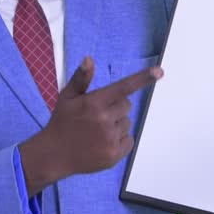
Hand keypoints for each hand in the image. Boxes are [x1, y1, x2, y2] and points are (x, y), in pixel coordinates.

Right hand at [17, 56, 161, 193]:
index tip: (159, 71)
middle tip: (98, 115)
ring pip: (127, 123)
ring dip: (117, 124)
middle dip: (116, 107)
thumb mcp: (67, 97)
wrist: (54, 155)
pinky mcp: (114, 155)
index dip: (142, 78)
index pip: (123, 87)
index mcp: (94, 103)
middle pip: (126, 105)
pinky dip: (120, 140)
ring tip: (98, 131)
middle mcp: (104, 120)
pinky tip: (103, 142)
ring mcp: (110, 139)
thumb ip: (81, 79)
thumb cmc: (62, 122)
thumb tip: (89, 59)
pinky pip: (129, 140)